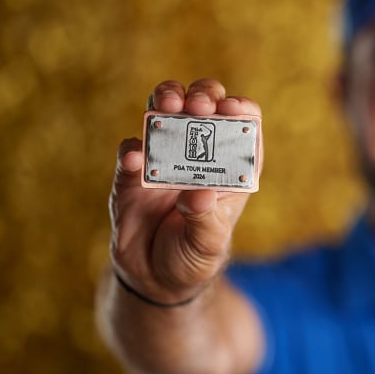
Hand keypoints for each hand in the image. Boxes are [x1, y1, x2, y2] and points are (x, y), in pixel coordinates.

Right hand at [109, 79, 261, 303]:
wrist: (155, 278)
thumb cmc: (194, 255)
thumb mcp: (208, 244)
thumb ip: (205, 220)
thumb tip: (198, 196)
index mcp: (231, 166)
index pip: (243, 124)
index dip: (240, 109)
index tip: (230, 109)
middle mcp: (199, 153)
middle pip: (204, 106)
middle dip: (202, 95)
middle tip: (197, 105)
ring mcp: (164, 157)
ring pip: (165, 112)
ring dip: (166, 100)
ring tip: (168, 106)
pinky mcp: (132, 174)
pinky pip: (130, 151)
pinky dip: (132, 149)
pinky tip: (136, 159)